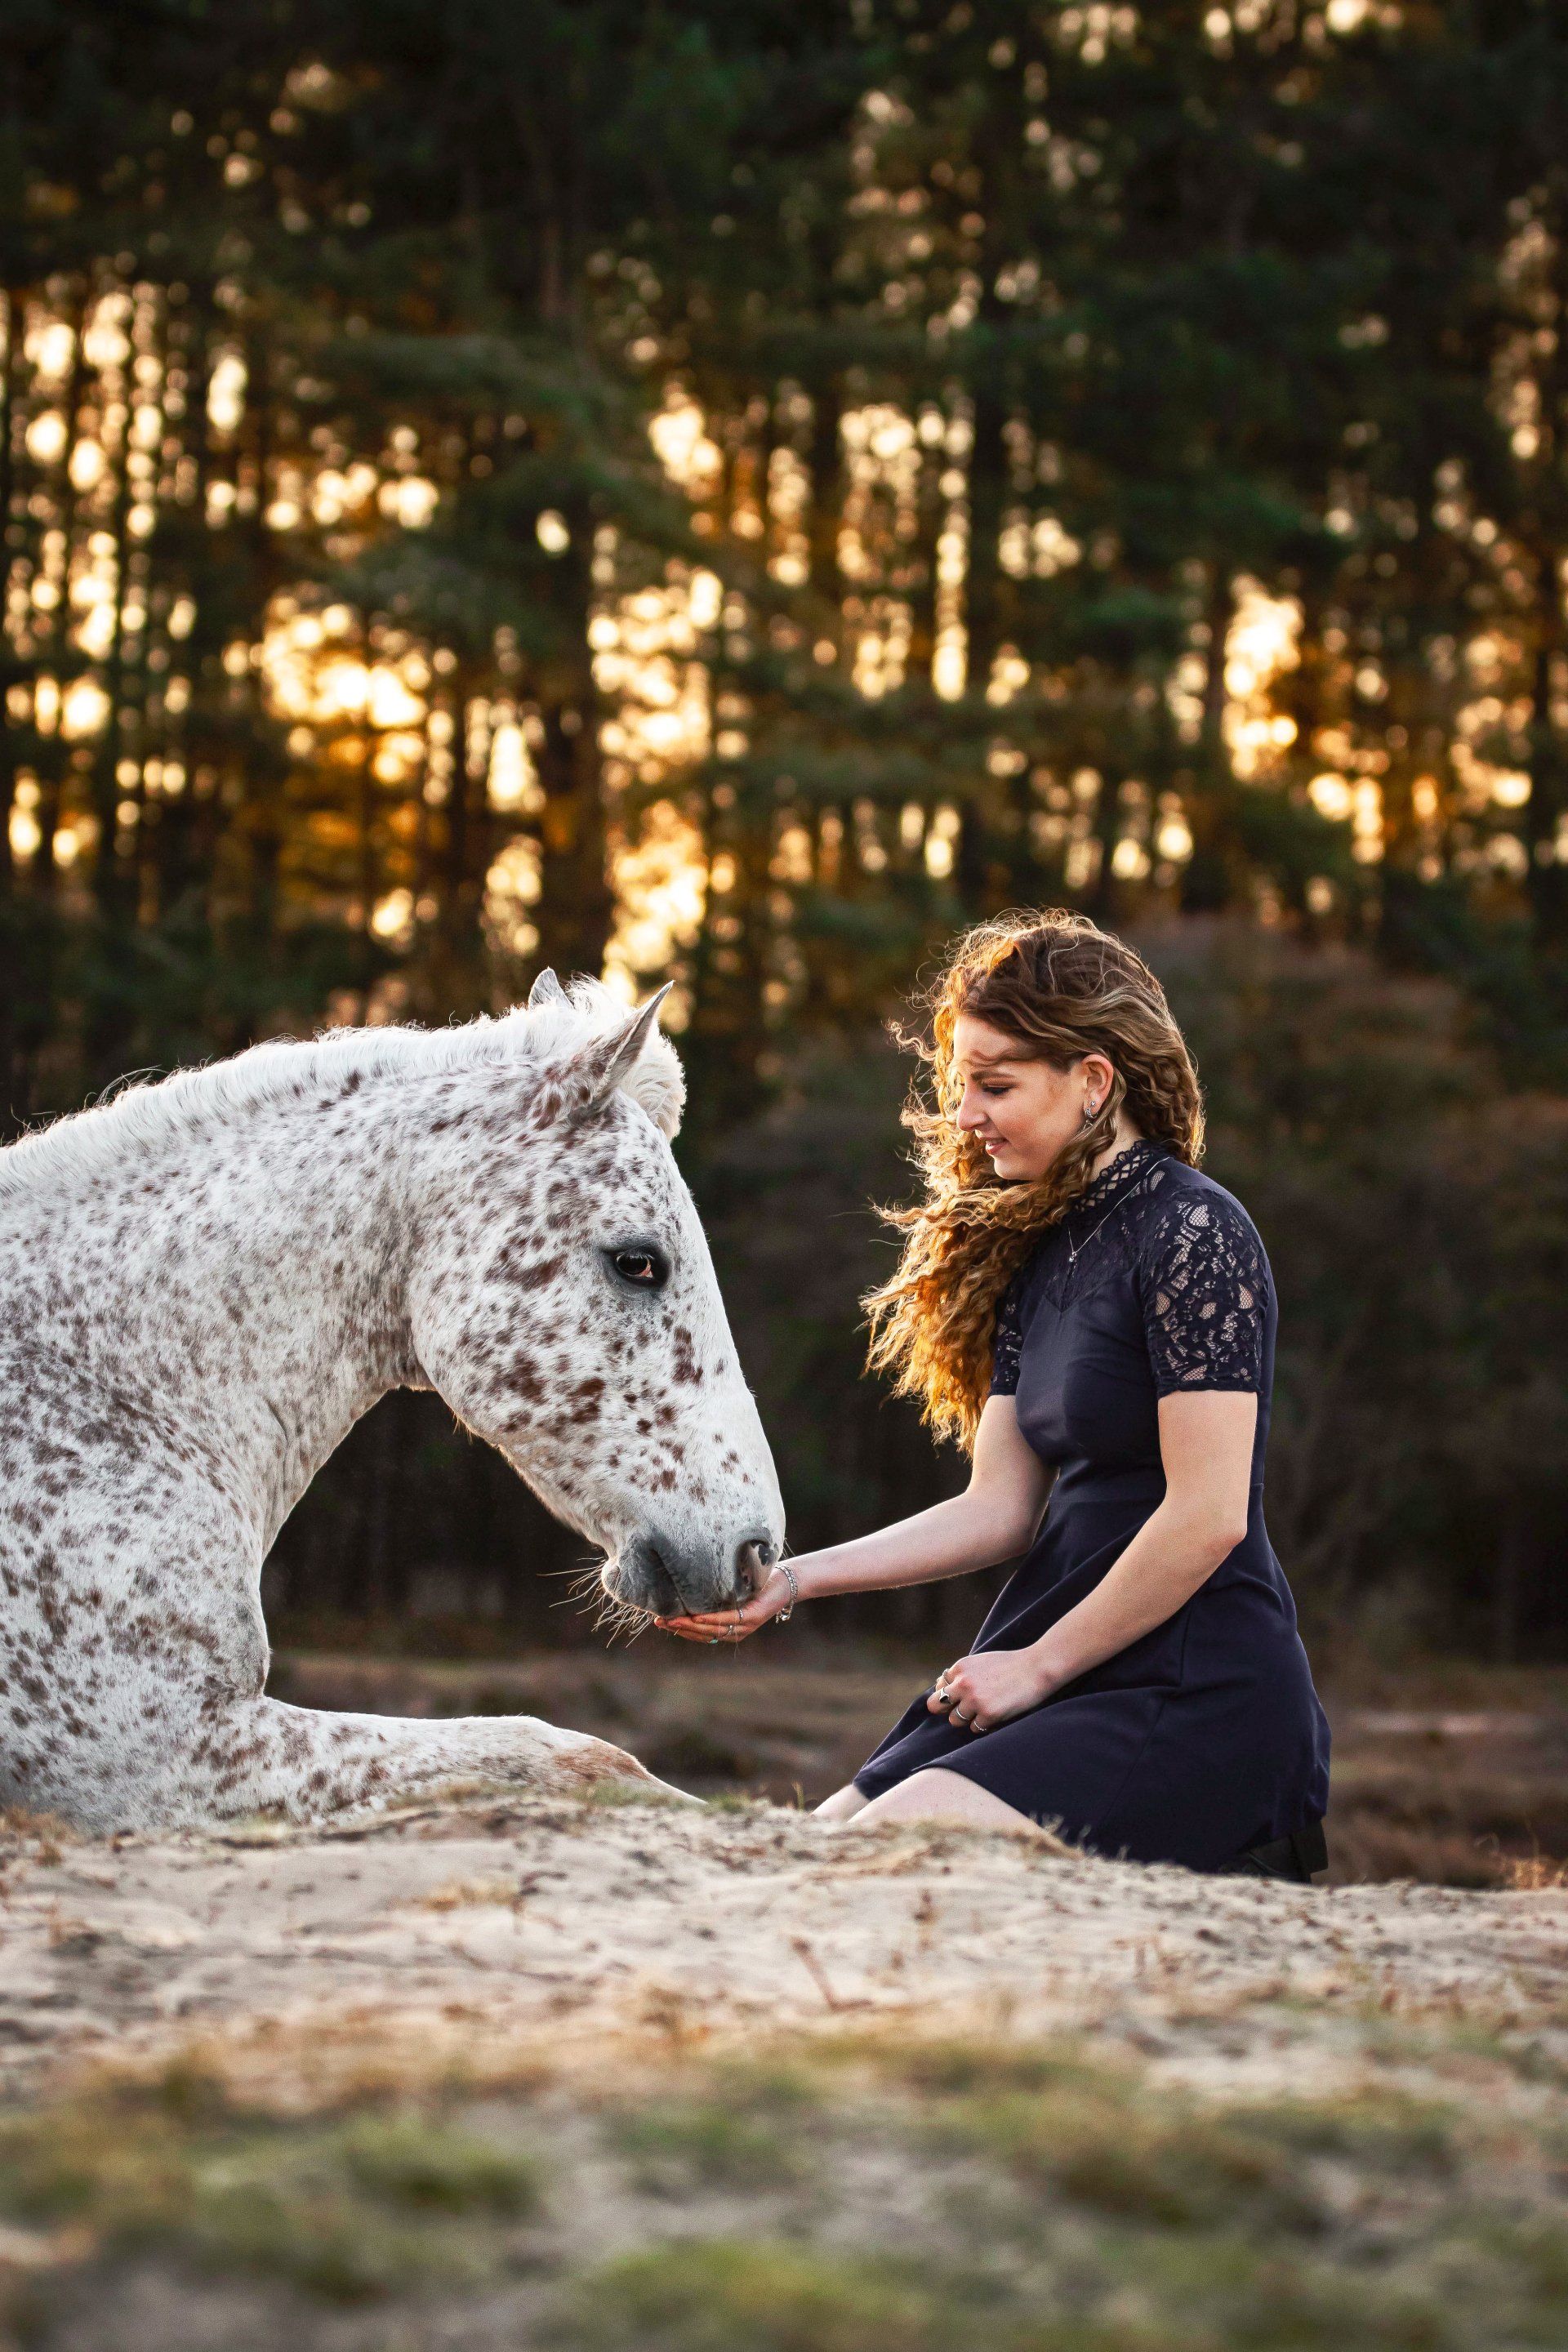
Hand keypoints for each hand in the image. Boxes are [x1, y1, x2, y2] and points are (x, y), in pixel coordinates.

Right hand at [655, 1564, 796, 1644]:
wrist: (788, 1580)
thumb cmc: (758, 1583)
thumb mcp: (732, 1591)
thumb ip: (715, 1596)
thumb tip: (689, 1589)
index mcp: (730, 1628)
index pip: (701, 1634)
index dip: (681, 1630)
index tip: (662, 1622)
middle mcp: (737, 1631)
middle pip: (703, 1634)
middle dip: (679, 1628)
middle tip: (659, 1621)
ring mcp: (745, 1626)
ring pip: (712, 1629)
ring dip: (690, 1626)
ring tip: (671, 1620)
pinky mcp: (753, 1616)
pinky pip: (727, 1619)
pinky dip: (710, 1619)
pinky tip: (696, 1616)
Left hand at [926, 1646, 1052, 1733]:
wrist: (1037, 1668)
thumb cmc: (1011, 1665)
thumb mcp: (980, 1662)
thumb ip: (962, 1675)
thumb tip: (944, 1691)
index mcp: (960, 1667)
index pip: (939, 1687)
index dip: (950, 1694)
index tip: (963, 1695)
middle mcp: (963, 1683)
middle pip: (937, 1705)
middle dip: (948, 1709)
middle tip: (964, 1710)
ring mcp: (974, 1699)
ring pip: (955, 1720)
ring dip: (968, 1719)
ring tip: (985, 1710)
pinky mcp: (988, 1714)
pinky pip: (975, 1728)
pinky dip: (984, 1725)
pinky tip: (997, 1714)